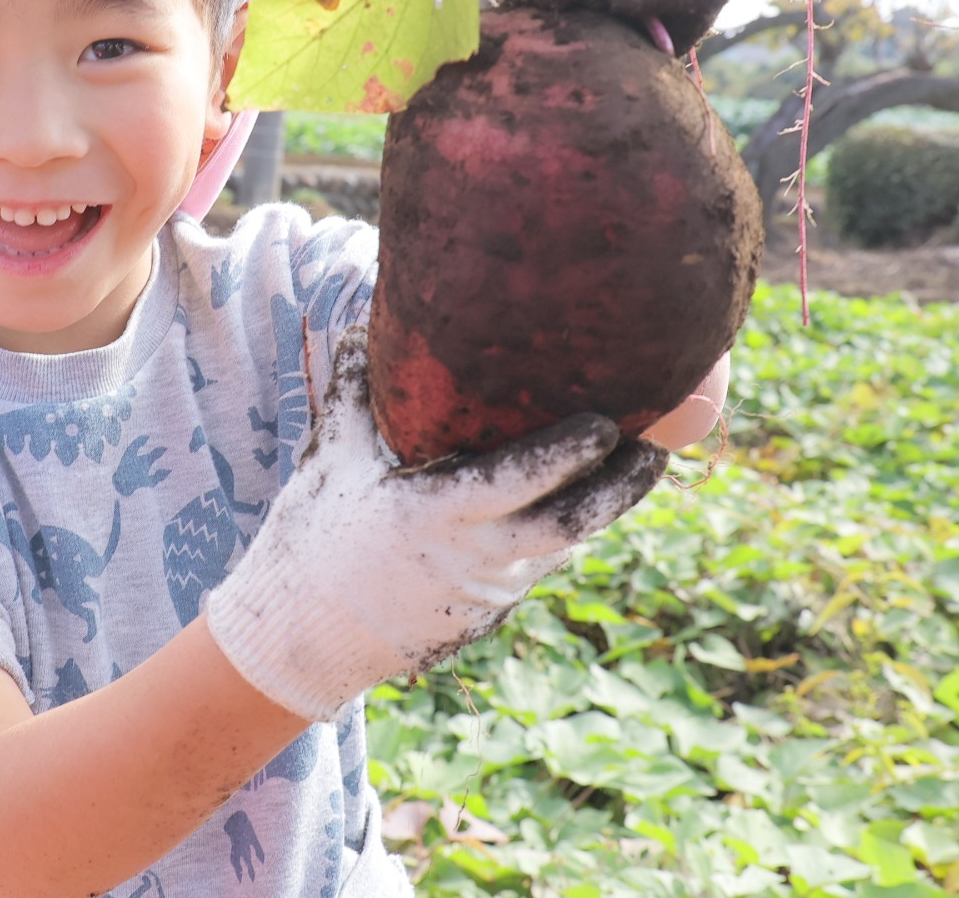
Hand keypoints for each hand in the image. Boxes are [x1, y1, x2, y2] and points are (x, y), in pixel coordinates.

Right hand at [204, 330, 668, 721]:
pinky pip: (538, 567)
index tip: (608, 422)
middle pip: (571, 525)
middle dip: (622, 487)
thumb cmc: (314, 537)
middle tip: (657, 447)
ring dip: (602, 508)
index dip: (569, 454)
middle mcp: (474, 558)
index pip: (519, 482)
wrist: (300, 635)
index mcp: (435, 515)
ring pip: (562, 547)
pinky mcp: (489, 613)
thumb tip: (369, 324)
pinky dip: (564, 534)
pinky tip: (582, 499)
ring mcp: (488, 592)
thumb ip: (356, 392)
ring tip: (640, 462)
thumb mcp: (332, 459)